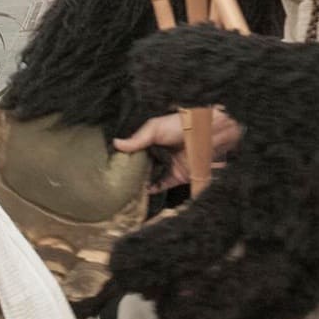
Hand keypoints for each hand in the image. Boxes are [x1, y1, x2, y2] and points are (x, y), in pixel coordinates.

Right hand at [113, 108, 243, 191]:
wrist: (207, 135)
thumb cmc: (182, 125)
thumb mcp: (155, 128)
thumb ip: (137, 139)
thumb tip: (116, 144)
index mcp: (152, 141)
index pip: (135, 152)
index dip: (124, 160)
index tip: (112, 167)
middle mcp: (158, 154)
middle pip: (141, 167)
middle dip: (130, 174)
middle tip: (115, 181)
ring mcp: (167, 166)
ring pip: (150, 178)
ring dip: (139, 184)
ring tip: (124, 191)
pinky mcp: (176, 177)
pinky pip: (162, 186)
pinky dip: (153, 191)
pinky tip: (141, 194)